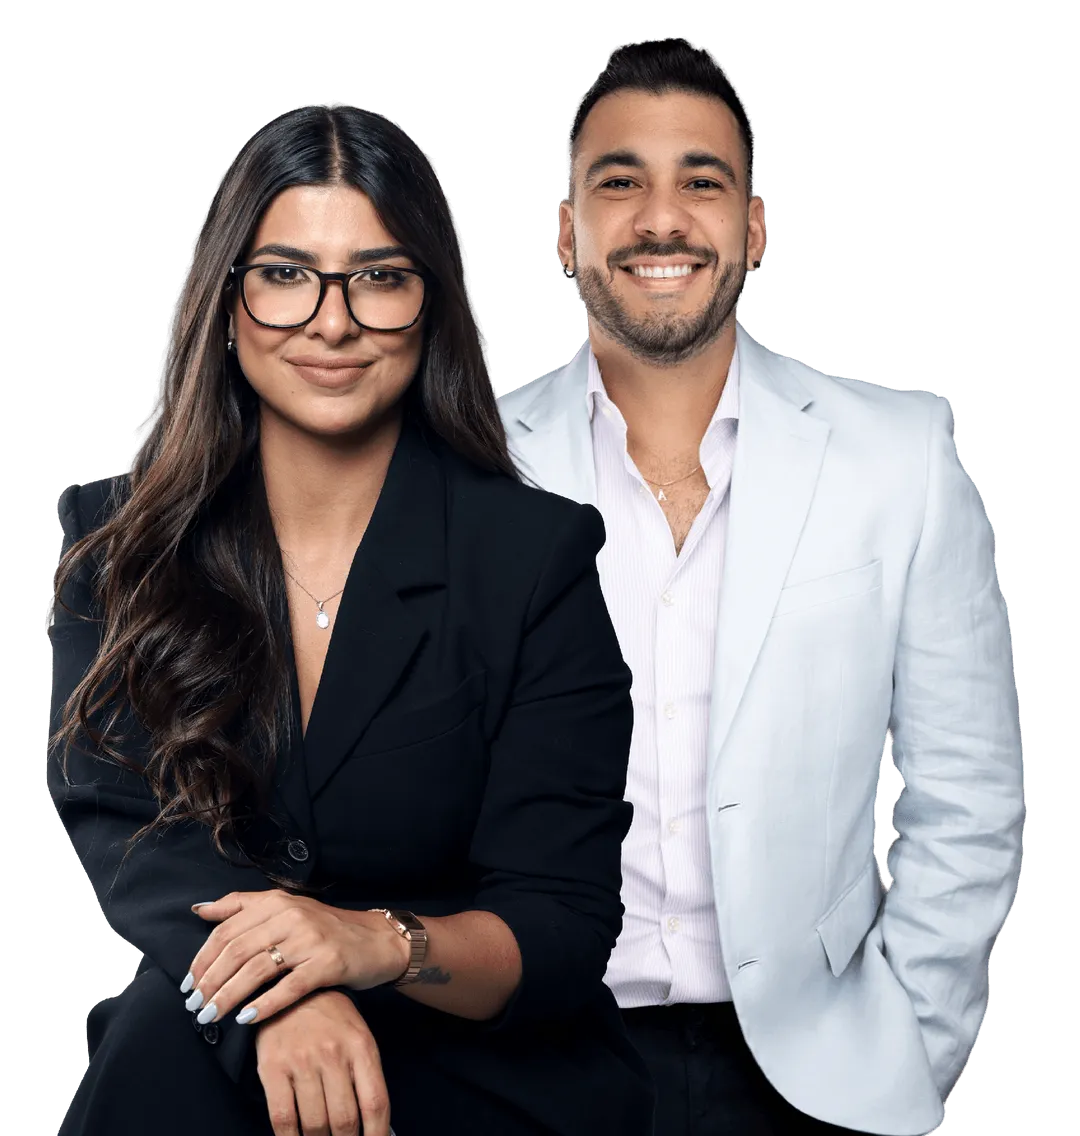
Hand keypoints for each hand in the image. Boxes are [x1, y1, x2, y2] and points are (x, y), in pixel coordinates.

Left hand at [181, 891, 409, 1027]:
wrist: (377, 941)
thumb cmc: (326, 928)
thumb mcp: (287, 908)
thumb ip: (243, 906)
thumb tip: (199, 909)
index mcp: (278, 902)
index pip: (227, 929)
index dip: (202, 959)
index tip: (187, 984)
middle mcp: (292, 916)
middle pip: (238, 951)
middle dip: (209, 982)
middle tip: (194, 1007)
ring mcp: (311, 939)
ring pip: (257, 970)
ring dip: (227, 997)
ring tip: (210, 1017)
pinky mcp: (328, 963)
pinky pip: (288, 988)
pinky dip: (264, 1005)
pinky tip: (246, 1020)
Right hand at [255, 988, 390, 1135]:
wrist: (291, 985)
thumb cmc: (330, 1018)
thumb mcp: (357, 1036)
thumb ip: (365, 1077)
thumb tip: (373, 1125)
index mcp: (361, 1046)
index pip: (375, 1103)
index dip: (378, 1135)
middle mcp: (334, 1054)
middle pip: (345, 1120)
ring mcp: (303, 1061)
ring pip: (316, 1124)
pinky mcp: (274, 1067)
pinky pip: (283, 1118)